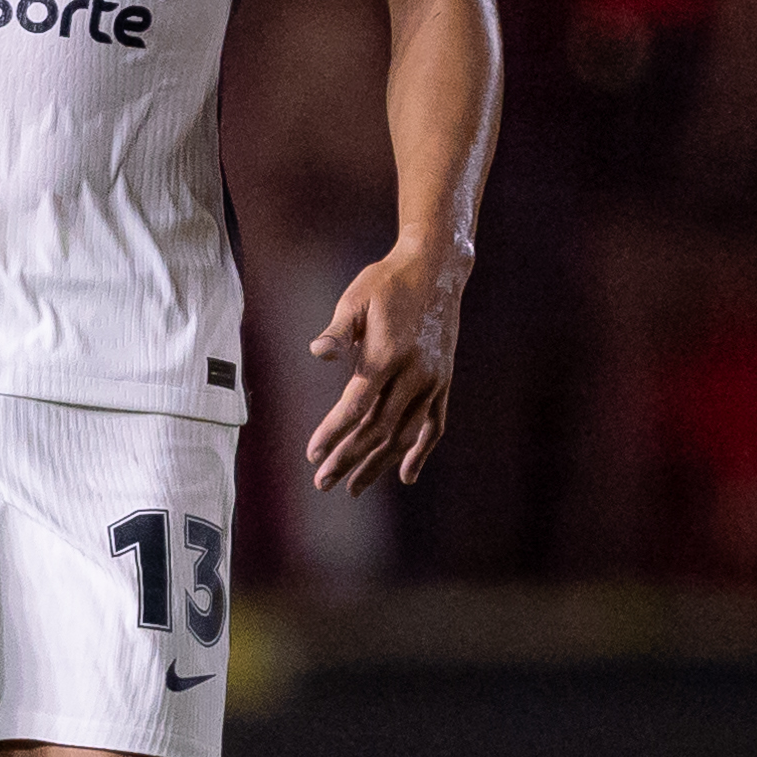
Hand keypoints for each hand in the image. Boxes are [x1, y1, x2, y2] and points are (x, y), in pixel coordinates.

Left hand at [304, 242, 464, 495]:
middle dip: (349, 459)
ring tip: (354, 488)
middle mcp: (413, 373)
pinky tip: (405, 475)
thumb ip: (339, 330)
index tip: (312, 455)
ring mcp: (432, 380)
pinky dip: (420, 451)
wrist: (436, 269)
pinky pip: (434, 425)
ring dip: (378, 464)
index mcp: (388, 354)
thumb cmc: (387, 281)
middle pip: (378, 428)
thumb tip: (316, 353)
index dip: (333, 433)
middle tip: (323, 483)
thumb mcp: (356, 298)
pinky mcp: (444, 381)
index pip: (356, 406)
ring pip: (404, 434)